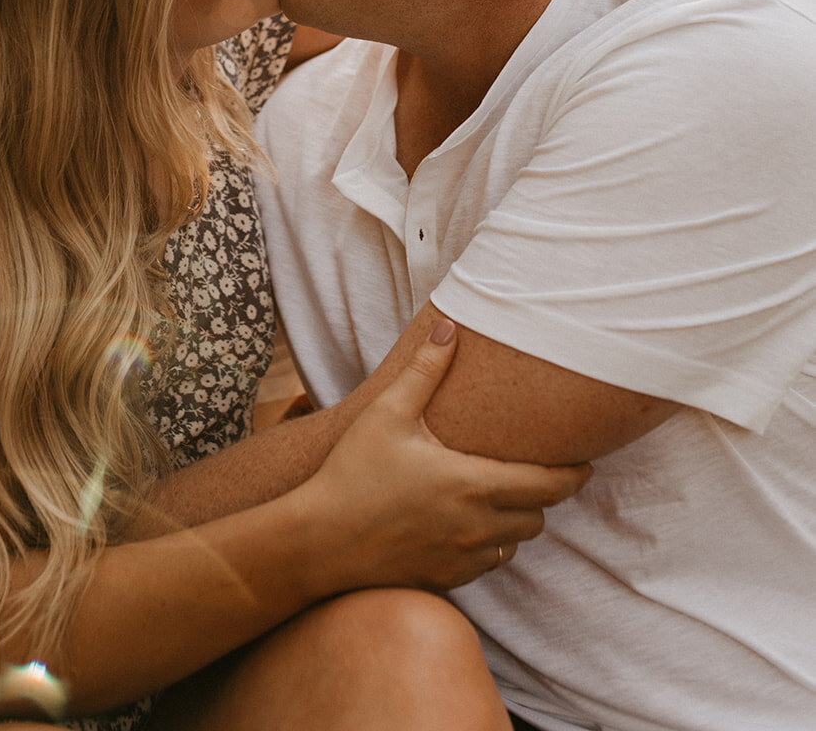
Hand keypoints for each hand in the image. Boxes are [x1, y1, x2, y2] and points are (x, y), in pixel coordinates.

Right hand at [304, 319, 589, 593]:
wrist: (320, 542)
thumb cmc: (353, 473)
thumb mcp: (388, 413)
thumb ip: (425, 370)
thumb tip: (451, 327)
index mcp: (473, 484)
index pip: (549, 485)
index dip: (574, 475)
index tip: (586, 463)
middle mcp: (477, 526)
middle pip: (538, 516)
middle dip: (542, 495)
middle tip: (536, 471)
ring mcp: (462, 558)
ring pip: (514, 544)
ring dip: (515, 522)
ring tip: (501, 495)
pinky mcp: (445, 580)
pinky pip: (487, 564)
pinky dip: (489, 544)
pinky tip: (467, 524)